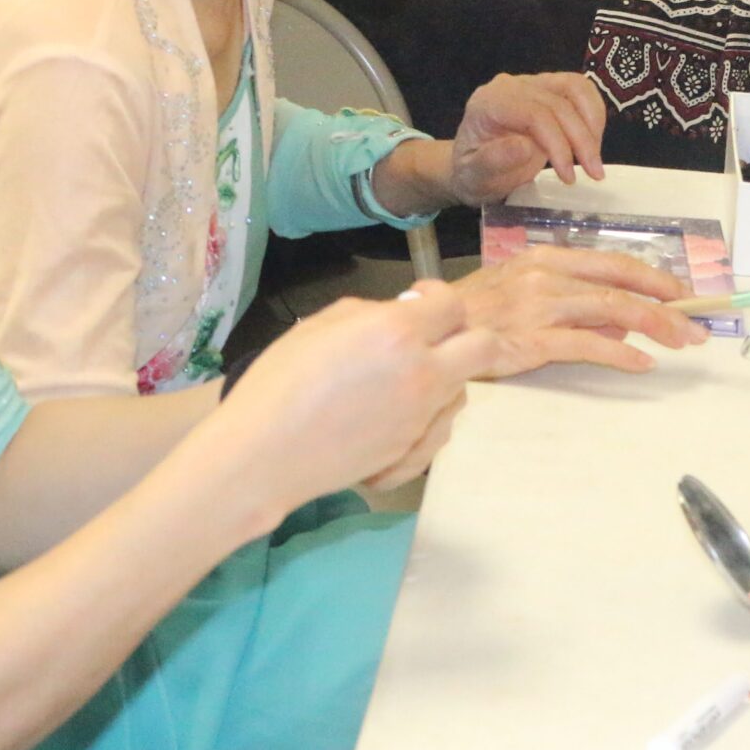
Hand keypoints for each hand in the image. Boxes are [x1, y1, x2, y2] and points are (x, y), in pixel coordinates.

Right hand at [210, 283, 478, 500]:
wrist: (266, 452)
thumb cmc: (280, 381)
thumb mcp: (318, 325)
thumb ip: (367, 313)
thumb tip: (394, 315)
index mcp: (398, 333)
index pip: (452, 306)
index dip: (438, 297)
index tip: (419, 301)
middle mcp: (422, 374)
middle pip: (483, 348)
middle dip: (464, 336)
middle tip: (431, 339)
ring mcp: (421, 418)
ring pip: (463, 391)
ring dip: (445, 378)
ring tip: (403, 381)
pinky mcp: (412, 452)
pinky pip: (441, 429)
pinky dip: (427, 419)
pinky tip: (396, 417)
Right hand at [444, 246, 705, 376]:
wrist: (428, 330)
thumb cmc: (473, 313)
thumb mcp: (521, 292)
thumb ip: (570, 301)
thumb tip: (619, 318)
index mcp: (545, 258)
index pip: (612, 263)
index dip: (653, 277)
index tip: (681, 293)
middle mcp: (545, 275)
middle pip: (619, 284)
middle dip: (665, 303)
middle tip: (696, 324)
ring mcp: (538, 305)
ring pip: (611, 309)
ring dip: (654, 326)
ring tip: (681, 342)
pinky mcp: (530, 339)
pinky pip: (586, 345)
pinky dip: (619, 353)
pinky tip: (640, 363)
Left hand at [448, 71, 607, 199]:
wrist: (474, 166)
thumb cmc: (473, 174)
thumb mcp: (475, 177)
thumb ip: (493, 162)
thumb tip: (524, 146)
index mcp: (488, 103)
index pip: (533, 113)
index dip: (557, 143)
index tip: (569, 176)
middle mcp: (510, 86)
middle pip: (558, 102)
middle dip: (581, 140)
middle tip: (594, 174)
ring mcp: (531, 84)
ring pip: (575, 87)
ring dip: (593, 123)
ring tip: (595, 158)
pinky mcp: (548, 88)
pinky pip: (579, 89)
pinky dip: (593, 113)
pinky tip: (593, 141)